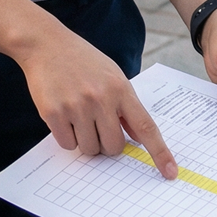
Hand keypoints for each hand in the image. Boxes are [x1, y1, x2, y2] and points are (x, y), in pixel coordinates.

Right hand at [20, 25, 177, 177]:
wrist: (46, 44)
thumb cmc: (82, 60)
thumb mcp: (111, 75)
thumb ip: (126, 105)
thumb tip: (138, 136)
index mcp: (120, 88)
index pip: (145, 126)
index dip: (159, 152)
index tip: (170, 172)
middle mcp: (100, 98)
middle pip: (114, 147)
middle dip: (107, 143)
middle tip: (97, 124)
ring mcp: (76, 106)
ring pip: (90, 149)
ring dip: (86, 140)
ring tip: (78, 115)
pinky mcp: (54, 113)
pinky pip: (68, 145)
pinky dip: (67, 136)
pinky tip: (63, 114)